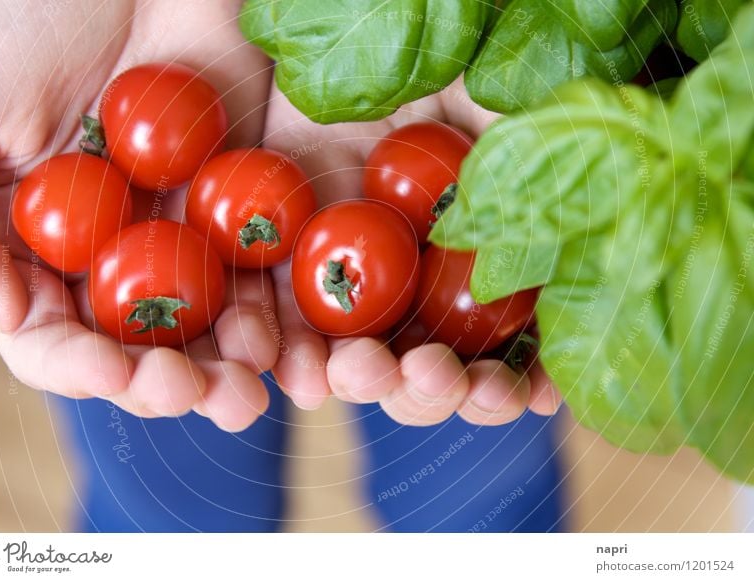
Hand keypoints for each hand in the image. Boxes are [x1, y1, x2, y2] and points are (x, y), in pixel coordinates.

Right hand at [0, 0, 277, 429]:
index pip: (54, 337)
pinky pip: (267, 267)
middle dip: (169, 381)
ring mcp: (183, 227)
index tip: (114, 372)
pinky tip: (294, 340)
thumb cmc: (13, 13)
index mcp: (37, 246)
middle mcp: (112, 251)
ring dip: (233, 363)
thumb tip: (7, 313)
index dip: (81, 365)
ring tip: (253, 388)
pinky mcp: (246, 200)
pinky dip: (280, 309)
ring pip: (211, 321)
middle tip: (202, 397)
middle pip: (141, 346)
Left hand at [261, 79, 562, 424]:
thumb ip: (537, 190)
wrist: (352, 23)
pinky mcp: (284, 264)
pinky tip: (305, 375)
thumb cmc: (446, 61)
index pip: (503, 352)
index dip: (517, 383)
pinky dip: (292, 359)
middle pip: (430, 372)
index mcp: (476, 270)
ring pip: (358, 363)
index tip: (530, 395)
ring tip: (361, 373)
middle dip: (435, 390)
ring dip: (366, 384)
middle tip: (431, 374)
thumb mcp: (506, 116)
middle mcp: (417, 289)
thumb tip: (557, 279)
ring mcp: (351, 282)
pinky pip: (282, 328)